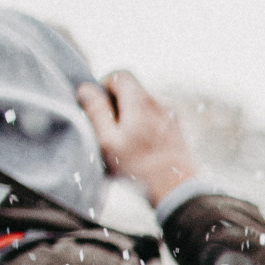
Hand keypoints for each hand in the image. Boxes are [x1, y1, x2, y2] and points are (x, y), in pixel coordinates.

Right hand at [76, 71, 197, 206]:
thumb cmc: (139, 167)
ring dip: (130, 117)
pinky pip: (154, 119)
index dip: (104, 87)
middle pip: (132, 90)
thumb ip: (96, 111)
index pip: (120, 75)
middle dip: (116, 104)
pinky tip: (140, 149)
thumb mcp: (108, 140)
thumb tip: (86, 89)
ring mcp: (171, 116)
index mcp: (141, 101)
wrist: (178, 190)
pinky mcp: (177, 130)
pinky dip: (143, 127)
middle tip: (110, 129)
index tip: (100, 109)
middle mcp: (159, 103)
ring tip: (125, 143)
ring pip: (143, 106)